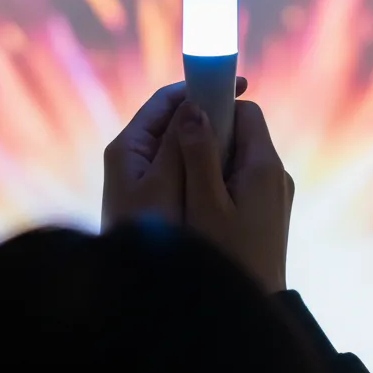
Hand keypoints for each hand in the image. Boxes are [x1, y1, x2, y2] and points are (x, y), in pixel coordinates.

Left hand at [102, 79, 247, 230]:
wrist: (128, 286)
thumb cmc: (143, 232)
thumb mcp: (163, 184)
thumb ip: (179, 143)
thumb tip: (194, 104)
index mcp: (128, 147)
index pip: (164, 102)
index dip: (199, 89)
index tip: (236, 86)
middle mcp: (134, 158)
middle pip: (174, 122)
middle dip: (208, 115)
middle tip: (244, 114)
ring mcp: (145, 179)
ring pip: (182, 147)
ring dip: (209, 140)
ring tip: (242, 140)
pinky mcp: (157, 199)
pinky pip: (185, 170)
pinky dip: (205, 164)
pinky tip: (228, 170)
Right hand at [175, 100, 293, 293]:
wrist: (256, 310)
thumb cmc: (226, 257)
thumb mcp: (204, 204)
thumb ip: (198, 154)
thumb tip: (192, 108)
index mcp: (264, 166)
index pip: (245, 111)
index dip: (217, 110)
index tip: (189, 127)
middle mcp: (277, 175)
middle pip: (243, 134)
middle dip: (212, 139)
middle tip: (184, 165)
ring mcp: (277, 195)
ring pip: (242, 160)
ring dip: (215, 165)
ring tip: (190, 193)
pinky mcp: (272, 214)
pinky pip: (247, 183)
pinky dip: (224, 186)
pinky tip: (204, 212)